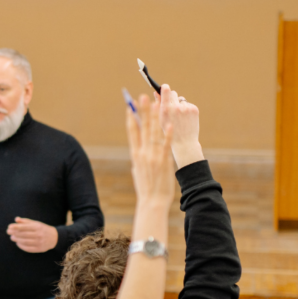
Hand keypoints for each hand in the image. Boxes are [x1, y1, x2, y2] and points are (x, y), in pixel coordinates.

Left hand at [6, 217, 58, 252]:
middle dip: (14, 233)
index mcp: (38, 227)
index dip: (16, 227)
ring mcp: (39, 242)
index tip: (9, 227)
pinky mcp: (39, 249)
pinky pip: (28, 248)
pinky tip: (18, 243)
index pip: (25, 227)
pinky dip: (21, 246)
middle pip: (24, 235)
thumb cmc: (42, 229)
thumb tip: (16, 219)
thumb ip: (25, 221)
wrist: (54, 237)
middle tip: (9, 232)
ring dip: (17, 240)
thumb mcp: (35, 223)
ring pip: (25, 242)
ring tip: (12, 237)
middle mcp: (39, 235)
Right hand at [129, 86, 175, 205]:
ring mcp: (153, 156)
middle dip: (142, 111)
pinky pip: (166, 145)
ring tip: (155, 103)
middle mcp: (142, 153)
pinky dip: (167, 134)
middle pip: (142, 128)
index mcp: (135, 155)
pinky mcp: (164, 161)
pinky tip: (169, 124)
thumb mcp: (138, 170)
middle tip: (142, 96)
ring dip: (154, 117)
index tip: (129, 106)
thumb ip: (139, 157)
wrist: (152, 201)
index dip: (131, 118)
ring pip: (153, 132)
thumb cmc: (146, 188)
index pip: (132, 132)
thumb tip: (137, 149)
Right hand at [159, 84, 202, 168]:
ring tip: (179, 117)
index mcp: (165, 109)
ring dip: (179, 105)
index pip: (166, 90)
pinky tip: (185, 119)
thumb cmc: (169, 131)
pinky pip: (188, 105)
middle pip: (174, 93)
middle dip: (172, 97)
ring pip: (181, 100)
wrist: (184, 142)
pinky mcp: (194, 109)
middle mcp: (176, 107)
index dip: (165, 88)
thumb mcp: (160, 119)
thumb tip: (157, 92)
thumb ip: (158, 105)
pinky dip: (186, 110)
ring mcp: (186, 108)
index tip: (164, 88)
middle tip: (171, 105)